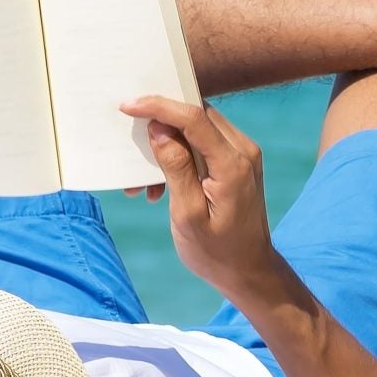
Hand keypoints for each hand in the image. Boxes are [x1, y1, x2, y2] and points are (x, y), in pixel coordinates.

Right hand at [123, 95, 286, 297]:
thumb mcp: (188, 214)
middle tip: (131, 143)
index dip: (159, 106)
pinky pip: (203, 145)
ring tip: (144, 183)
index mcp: (233, 164)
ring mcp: (243, 155)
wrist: (248, 270)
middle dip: (160, 124)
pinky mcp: (237, 163)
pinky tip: (160, 188)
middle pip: (197, 116)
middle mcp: (243, 151)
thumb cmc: (217, 251)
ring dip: (167, 145)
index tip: (128, 106)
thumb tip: (159, 129)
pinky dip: (180, 157)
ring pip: (197, 129)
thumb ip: (175, 168)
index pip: (193, 118)